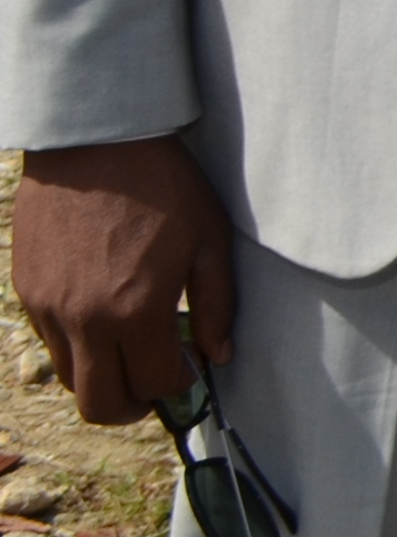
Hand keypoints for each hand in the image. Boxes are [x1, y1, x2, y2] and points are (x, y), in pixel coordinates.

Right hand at [12, 135, 231, 424]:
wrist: (96, 142)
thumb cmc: (163, 185)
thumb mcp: (209, 240)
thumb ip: (217, 305)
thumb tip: (218, 354)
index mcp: (135, 312)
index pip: (154, 384)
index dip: (180, 384)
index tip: (193, 368)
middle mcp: (84, 321)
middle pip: (99, 405)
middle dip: (133, 405)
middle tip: (155, 384)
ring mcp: (49, 309)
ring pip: (70, 378)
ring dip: (102, 376)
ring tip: (131, 347)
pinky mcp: (27, 292)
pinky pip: (51, 342)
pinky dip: (79, 345)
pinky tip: (105, 313)